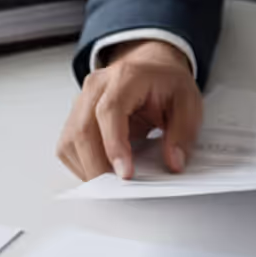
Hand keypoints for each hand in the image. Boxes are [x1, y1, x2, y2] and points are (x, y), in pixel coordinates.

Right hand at [56, 40, 202, 180]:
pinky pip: (67, 147)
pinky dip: (81, 165)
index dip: (114, 145)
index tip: (126, 173)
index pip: (109, 111)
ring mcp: (81, 100)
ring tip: (112, 183)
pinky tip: (101, 171)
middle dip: (97, 166)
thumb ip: (183, 132)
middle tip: (118, 189)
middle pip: (82, 129)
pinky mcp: (74, 117)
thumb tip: (174, 162)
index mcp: (125, 77)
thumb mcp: (188, 102)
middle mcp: (97, 86)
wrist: (150, 67)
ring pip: (70, 140)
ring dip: (87, 168)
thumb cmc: (165, 82)